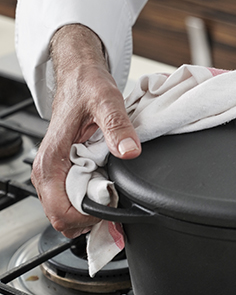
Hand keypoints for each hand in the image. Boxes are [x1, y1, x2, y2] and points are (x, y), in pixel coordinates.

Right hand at [31, 25, 140, 237]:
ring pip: (66, 211)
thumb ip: (118, 127)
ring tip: (112, 197)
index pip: (60, 210)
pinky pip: (72, 198)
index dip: (87, 217)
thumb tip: (129, 151)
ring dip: (90, 212)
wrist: (79, 75)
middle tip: (116, 206)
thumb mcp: (106, 101)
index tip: (111, 209)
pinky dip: (90, 202)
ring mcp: (54, 172)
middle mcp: (47, 170)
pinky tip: (107, 190)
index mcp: (51, 159)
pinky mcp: (64, 170)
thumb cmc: (86, 86)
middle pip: (62, 217)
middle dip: (89, 219)